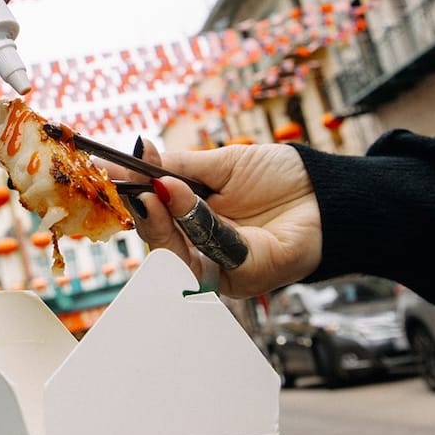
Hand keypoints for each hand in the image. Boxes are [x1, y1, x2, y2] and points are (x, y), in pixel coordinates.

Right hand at [114, 139, 322, 297]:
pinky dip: (192, 224)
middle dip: (141, 212)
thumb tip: (132, 156)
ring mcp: (221, 270)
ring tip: (157, 187)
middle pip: (158, 242)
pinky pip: (207, 254)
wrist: (330, 191)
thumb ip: (177, 168)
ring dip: (163, 218)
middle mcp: (204, 253)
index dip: (132, 199)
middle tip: (128, 184)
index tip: (105, 175)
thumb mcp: (219, 165)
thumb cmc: (282, 179)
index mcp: (195, 227)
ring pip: (175, 254)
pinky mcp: (243, 277)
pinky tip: (181, 199)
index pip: (155, 220)